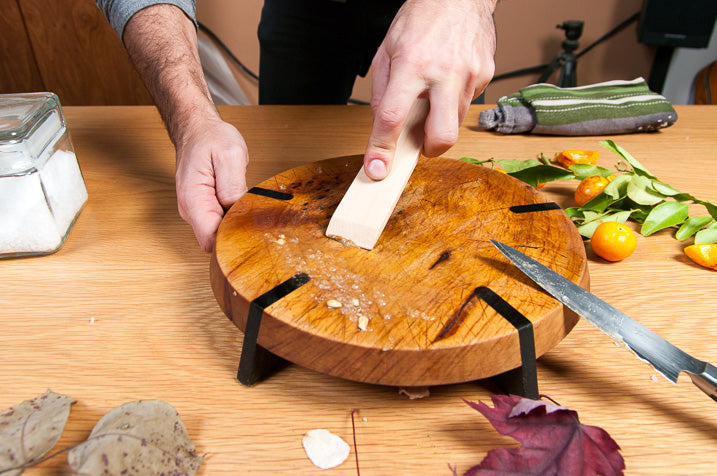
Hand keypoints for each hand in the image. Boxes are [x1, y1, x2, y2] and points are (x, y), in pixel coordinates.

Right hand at [175, 117, 248, 251]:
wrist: (196, 129)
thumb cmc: (210, 138)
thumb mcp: (230, 155)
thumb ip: (234, 185)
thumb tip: (239, 209)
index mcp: (193, 199)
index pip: (210, 239)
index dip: (231, 239)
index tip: (250, 229)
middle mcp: (190, 210)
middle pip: (215, 239)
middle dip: (236, 233)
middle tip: (255, 216)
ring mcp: (196, 210)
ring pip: (218, 232)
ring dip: (235, 223)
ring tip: (249, 206)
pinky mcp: (204, 208)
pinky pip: (220, 221)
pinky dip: (233, 217)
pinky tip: (242, 204)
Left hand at [364, 0, 496, 178]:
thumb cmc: (421, 17)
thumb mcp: (387, 50)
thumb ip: (381, 91)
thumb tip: (381, 125)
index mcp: (412, 64)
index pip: (393, 117)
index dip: (382, 148)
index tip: (377, 168)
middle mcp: (444, 72)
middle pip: (442, 136)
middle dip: (429, 150)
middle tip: (419, 143)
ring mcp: (469, 74)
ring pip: (456, 123)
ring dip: (441, 121)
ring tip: (432, 98)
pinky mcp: (485, 75)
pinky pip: (467, 103)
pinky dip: (453, 101)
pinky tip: (447, 81)